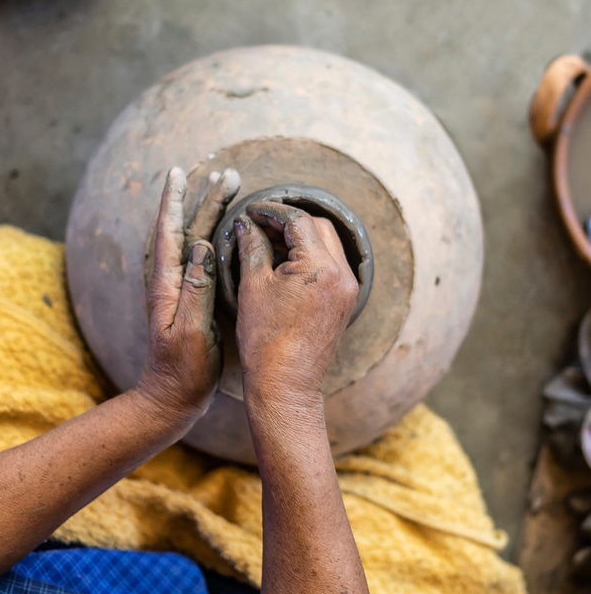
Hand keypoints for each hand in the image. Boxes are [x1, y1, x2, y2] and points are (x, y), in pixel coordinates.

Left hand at [137, 166, 239, 421]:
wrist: (172, 396)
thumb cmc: (182, 369)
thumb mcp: (190, 330)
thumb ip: (195, 288)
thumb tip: (202, 245)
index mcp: (167, 284)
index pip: (169, 231)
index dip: (174, 200)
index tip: (179, 171)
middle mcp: (170, 280)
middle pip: (188, 227)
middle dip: (205, 198)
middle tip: (228, 173)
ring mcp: (179, 288)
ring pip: (195, 238)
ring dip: (210, 212)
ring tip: (228, 189)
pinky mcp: (190, 297)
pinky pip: (200, 255)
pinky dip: (213, 234)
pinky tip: (225, 229)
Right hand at [233, 202, 357, 404]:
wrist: (285, 382)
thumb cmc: (265, 339)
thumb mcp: (253, 286)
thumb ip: (252, 247)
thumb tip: (245, 224)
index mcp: (320, 267)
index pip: (298, 220)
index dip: (271, 211)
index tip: (251, 211)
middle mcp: (342, 274)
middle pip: (318, 227)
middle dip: (288, 221)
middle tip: (259, 224)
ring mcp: (347, 289)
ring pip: (327, 244)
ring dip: (300, 238)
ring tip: (269, 242)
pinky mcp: (345, 301)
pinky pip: (331, 264)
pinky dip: (310, 256)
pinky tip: (284, 263)